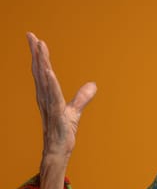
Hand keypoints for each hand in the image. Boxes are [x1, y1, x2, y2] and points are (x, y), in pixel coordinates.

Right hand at [27, 32, 96, 188]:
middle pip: (39, 72)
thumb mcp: (74, 112)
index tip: (35, 39)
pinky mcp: (56, 116)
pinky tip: (48, 72)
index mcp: (48, 97)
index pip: (42, 72)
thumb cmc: (62, 134)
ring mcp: (49, 107)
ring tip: (39, 47)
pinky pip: (53, 97)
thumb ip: (82, 97)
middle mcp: (45, 100)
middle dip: (36, 53)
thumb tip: (94, 84)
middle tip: (31, 35)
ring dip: (42, 64)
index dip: (38, 56)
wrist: (57, 154)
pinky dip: (50, 84)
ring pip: (44, 82)